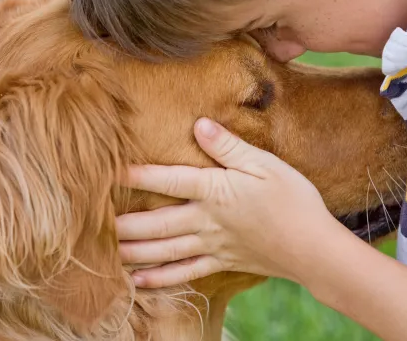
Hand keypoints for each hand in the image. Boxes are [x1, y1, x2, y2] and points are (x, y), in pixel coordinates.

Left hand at [115, 117, 341, 288]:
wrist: (313, 247)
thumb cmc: (293, 199)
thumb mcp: (265, 164)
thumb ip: (229, 146)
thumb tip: (198, 124)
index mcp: (215, 190)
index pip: (168, 179)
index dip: (138, 173)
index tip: (109, 169)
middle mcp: (207, 220)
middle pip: (156, 222)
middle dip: (124, 223)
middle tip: (93, 222)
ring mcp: (212, 245)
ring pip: (164, 250)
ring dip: (133, 251)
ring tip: (106, 252)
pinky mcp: (222, 262)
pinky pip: (184, 273)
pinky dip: (159, 279)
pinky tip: (138, 281)